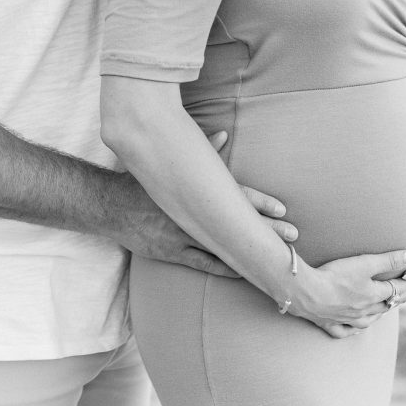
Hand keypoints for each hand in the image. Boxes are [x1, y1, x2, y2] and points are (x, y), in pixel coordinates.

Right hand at [111, 131, 296, 275]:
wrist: (111, 205)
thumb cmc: (145, 181)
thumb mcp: (172, 163)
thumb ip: (201, 150)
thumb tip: (224, 134)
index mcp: (194, 190)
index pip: (235, 195)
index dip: (260, 202)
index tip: (284, 208)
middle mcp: (192, 212)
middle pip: (236, 221)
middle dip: (266, 228)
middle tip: (294, 235)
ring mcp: (182, 234)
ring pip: (224, 244)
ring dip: (251, 250)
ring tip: (277, 258)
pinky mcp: (172, 252)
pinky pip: (203, 262)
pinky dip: (224, 267)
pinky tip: (244, 271)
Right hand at [287, 247, 405, 338]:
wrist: (306, 292)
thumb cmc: (335, 276)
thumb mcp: (365, 263)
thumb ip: (389, 259)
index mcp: (374, 296)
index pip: (399, 290)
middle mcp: (364, 312)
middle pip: (385, 306)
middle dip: (397, 298)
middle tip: (405, 293)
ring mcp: (346, 320)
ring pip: (368, 321)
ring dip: (378, 315)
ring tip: (382, 308)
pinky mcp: (329, 324)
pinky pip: (345, 331)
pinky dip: (352, 330)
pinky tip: (354, 328)